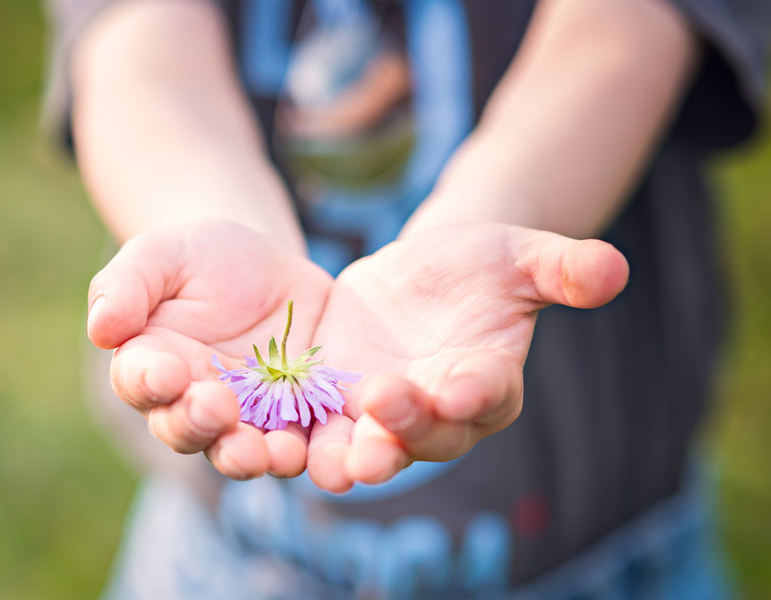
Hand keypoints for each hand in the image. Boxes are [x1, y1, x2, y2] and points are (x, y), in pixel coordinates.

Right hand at [87, 219, 332, 478]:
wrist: (267, 267)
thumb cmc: (198, 257)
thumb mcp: (160, 254)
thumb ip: (126, 285)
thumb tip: (101, 328)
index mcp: (149, 366)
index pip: (140, 382)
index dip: (150, 382)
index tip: (166, 374)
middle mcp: (190, 405)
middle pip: (186, 430)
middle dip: (199, 424)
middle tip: (216, 410)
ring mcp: (245, 420)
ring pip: (239, 451)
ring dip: (249, 455)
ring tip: (265, 451)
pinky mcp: (295, 421)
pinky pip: (300, 444)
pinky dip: (308, 452)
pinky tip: (316, 448)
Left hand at [304, 223, 628, 491]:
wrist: (420, 275)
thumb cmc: (482, 265)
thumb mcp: (520, 255)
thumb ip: (562, 268)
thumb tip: (616, 267)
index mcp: (488, 382)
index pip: (486, 393)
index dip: (473, 391)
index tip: (456, 388)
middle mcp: (437, 414)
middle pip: (425, 434)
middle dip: (404, 429)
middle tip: (379, 417)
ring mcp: (382, 415)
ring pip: (369, 445)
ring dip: (351, 456)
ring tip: (331, 461)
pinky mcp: (332, 405)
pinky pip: (316, 429)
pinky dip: (298, 436)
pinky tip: (272, 435)